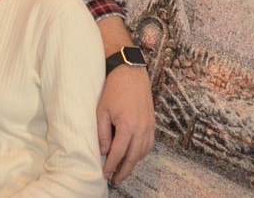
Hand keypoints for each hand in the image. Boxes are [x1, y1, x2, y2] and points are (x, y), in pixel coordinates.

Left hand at [97, 65, 154, 184]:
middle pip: (133, 157)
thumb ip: (102, 133)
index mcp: (127, 126)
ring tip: (123, 170)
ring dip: (133, 163)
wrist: (130, 74)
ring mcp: (149, 126)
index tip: (105, 174)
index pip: (118, 153)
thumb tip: (103, 152)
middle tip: (115, 179)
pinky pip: (149, 144)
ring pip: (143, 152)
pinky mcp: (152, 123)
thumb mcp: (101, 111)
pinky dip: (141, 153)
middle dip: (124, 170)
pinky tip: (134, 156)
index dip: (111, 165)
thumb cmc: (112, 91)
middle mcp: (141, 128)